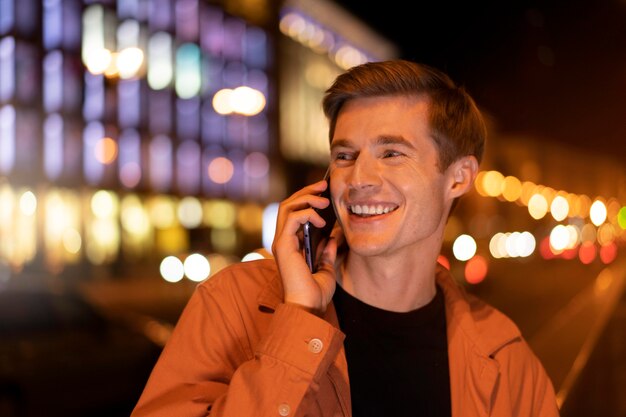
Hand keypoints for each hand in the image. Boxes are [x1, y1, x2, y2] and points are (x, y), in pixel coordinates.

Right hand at [272, 180, 337, 314]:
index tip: (325, 194)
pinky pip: (292, 218)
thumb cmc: (315, 294)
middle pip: (288, 204)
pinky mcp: (283, 245)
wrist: (309, 308)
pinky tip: (321, 221)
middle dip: (306, 192)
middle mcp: (283, 241)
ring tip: (324, 200)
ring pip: (287, 206)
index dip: (308, 200)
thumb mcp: (326, 268)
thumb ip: (327, 252)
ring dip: (307, 198)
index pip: (294, 213)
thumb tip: (333, 238)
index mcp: (291, 245)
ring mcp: (281, 242)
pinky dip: (307, 213)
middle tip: (324, 185)